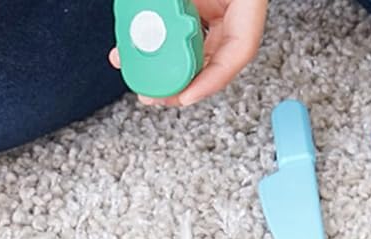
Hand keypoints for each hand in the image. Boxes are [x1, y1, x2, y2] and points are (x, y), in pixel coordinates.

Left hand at [110, 0, 266, 107]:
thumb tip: (149, 21)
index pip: (238, 51)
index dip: (210, 80)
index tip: (184, 96)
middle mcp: (234, 8)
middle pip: (212, 57)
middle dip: (180, 82)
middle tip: (152, 95)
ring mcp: (216, 5)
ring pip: (191, 44)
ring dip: (163, 63)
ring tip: (135, 71)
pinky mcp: (197, 2)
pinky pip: (177, 25)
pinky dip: (157, 37)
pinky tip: (132, 44)